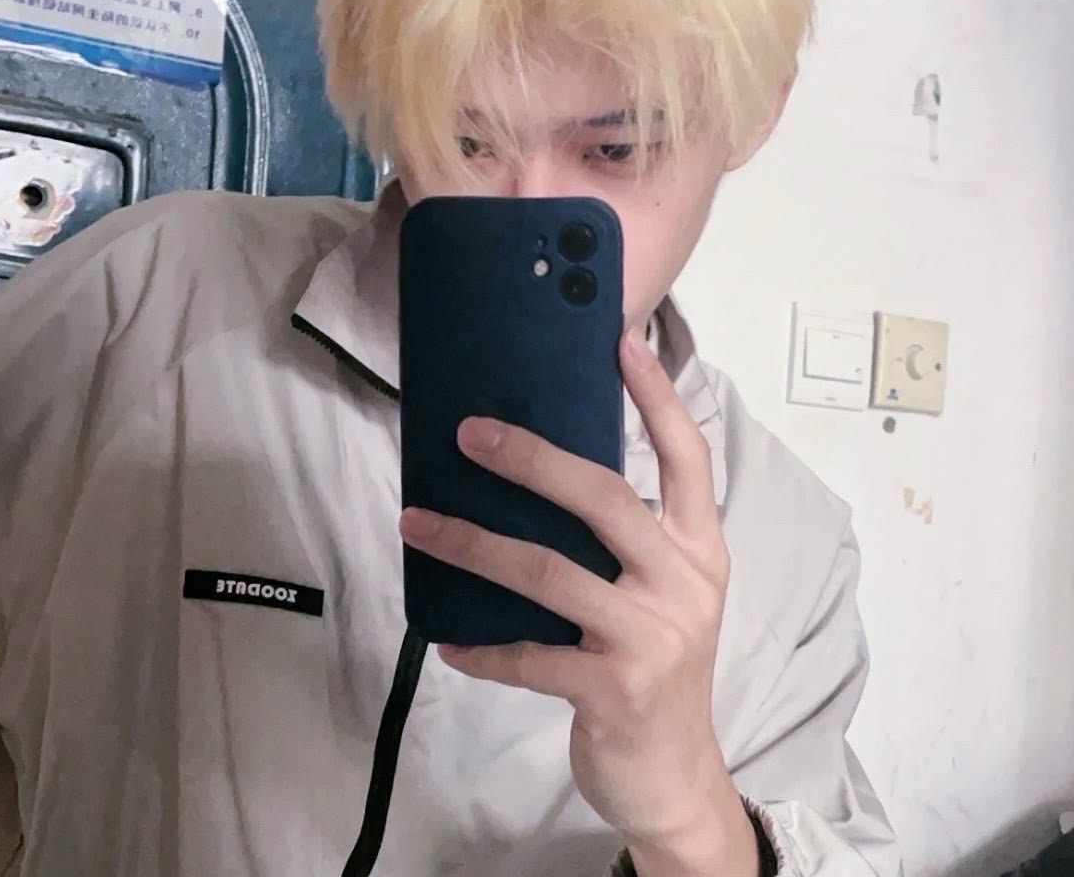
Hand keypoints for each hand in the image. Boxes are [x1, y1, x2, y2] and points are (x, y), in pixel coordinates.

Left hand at [399, 329, 757, 873]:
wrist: (677, 777)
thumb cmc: (660, 666)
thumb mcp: (663, 594)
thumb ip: (626, 541)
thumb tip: (539, 473)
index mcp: (700, 549)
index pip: (688, 457)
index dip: (657, 397)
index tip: (623, 339)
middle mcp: (685, 582)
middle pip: (606, 499)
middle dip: (533, 459)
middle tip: (470, 432)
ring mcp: (652, 637)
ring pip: (548, 572)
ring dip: (472, 545)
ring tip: (417, 523)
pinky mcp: (613, 690)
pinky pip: (527, 656)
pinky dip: (480, 647)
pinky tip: (444, 638)